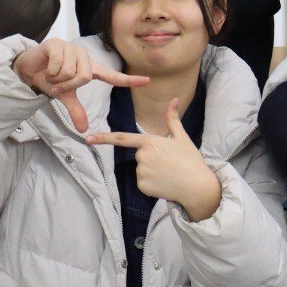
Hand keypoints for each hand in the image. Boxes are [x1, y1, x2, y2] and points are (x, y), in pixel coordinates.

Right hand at [12, 38, 149, 131]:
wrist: (27, 69)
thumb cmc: (50, 79)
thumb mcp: (65, 96)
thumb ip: (76, 111)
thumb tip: (84, 130)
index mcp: (89, 68)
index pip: (112, 75)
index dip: (128, 80)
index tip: (147, 81)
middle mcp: (84, 56)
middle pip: (84, 77)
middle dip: (68, 86)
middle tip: (57, 85)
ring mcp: (71, 48)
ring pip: (71, 72)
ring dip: (57, 80)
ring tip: (51, 76)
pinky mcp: (57, 44)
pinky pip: (59, 65)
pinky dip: (50, 73)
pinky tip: (46, 68)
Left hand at [87, 97, 223, 219]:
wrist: (198, 186)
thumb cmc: (191, 160)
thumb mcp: (182, 138)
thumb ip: (172, 119)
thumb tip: (174, 100)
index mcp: (150, 142)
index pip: (122, 138)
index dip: (103, 138)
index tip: (88, 138)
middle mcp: (142, 156)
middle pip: (139, 156)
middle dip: (151, 159)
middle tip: (170, 164)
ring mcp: (141, 172)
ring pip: (141, 170)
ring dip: (152, 172)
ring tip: (169, 174)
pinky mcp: (142, 186)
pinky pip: (143, 183)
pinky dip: (152, 184)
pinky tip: (165, 184)